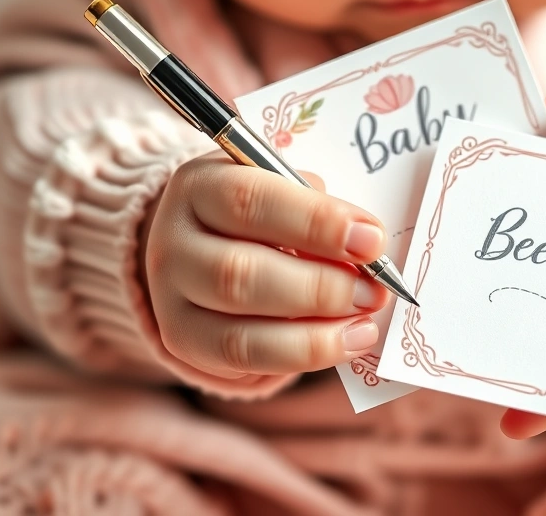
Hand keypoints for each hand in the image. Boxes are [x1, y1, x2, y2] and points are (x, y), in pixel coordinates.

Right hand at [140, 154, 391, 379]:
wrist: (205, 249)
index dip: (316, 222)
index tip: (372, 240)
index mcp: (199, 187)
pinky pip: (243, 359)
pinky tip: (346, 343)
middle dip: (321, 286)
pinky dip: (302, 355)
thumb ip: (316, 209)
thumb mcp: (283, 190)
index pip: (249, 201)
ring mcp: (170, 299)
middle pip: (240, 273)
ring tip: (365, 322)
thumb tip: (366, 244)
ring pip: (239, 328)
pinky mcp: (185, 342)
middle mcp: (173, 242)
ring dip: (316, 331)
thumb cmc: (263, 213)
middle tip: (375, 290)